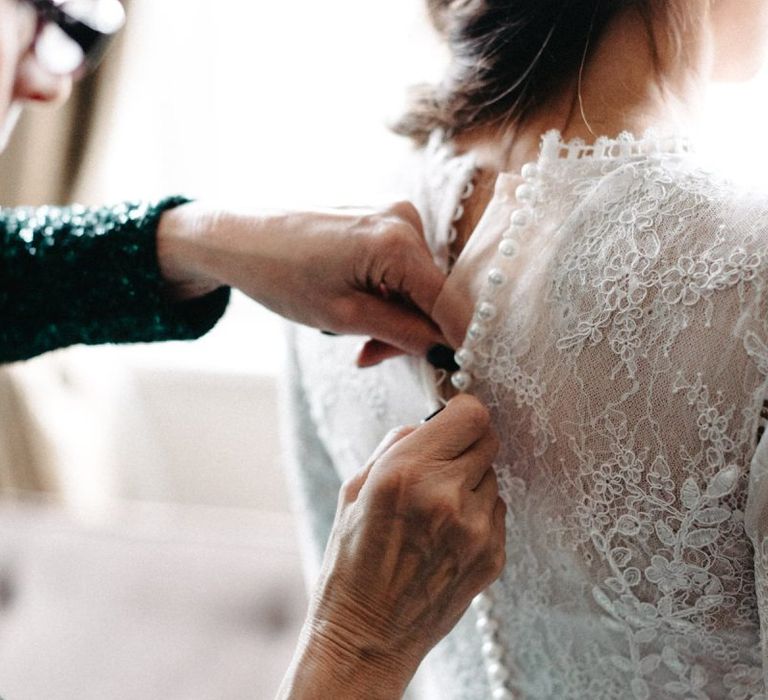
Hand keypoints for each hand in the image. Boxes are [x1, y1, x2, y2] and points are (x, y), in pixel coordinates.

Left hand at [156, 201, 450, 360]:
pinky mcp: (380, 216)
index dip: (456, 340)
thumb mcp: (344, 317)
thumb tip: (446, 351)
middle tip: (372, 357)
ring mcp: (393, 213)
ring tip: (357, 337)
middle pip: (432, 292)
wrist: (235, 237)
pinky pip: (401, 265)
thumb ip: (402, 334)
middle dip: (412, 331)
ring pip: (417, 282)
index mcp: (397, 240)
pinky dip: (386, 293)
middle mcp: (403, 218)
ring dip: (396, 315)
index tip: (457, 372)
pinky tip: (359, 307)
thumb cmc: (279, 275)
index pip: (448, 302)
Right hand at [278, 395, 504, 698]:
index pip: (470, 414)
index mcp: (407, 472)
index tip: (453, 419)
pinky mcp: (493, 557)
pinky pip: (497, 512)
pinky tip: (448, 536)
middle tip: (443, 463)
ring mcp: (475, 529)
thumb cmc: (351, 560)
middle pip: (489, 440)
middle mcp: (446, 496)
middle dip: (466, 444)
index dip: (462, 411)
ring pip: (493, 477)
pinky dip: (478, 514)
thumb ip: (396, 445)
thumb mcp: (354, 489)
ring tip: (438, 510)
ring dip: (471, 482)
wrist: (367, 635)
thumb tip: (430, 422)